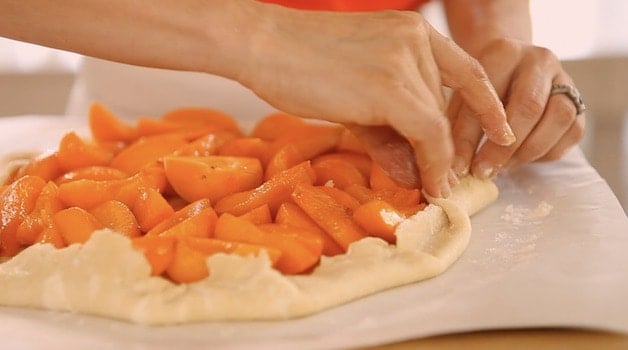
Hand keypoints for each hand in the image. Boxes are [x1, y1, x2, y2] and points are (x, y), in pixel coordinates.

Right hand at [239, 5, 513, 196]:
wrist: (261, 45)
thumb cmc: (298, 64)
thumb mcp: (353, 95)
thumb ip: (386, 130)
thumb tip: (414, 173)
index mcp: (412, 31)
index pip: (466, 69)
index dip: (486, 105)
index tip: (500, 132)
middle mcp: (417, 40)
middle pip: (445, 106)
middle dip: (444, 149)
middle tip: (441, 181)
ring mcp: (405, 61)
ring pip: (438, 124)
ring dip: (436, 162)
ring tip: (430, 188)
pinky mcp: (391, 87)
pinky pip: (428, 133)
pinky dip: (433, 164)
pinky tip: (431, 185)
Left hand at [449, 38, 585, 178]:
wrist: (510, 70)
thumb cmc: (479, 89)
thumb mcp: (461, 96)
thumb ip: (456, 124)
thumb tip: (454, 165)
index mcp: (504, 53)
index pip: (488, 96)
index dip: (471, 136)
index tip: (460, 166)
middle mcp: (539, 61)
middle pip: (529, 106)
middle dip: (503, 148)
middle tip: (483, 171)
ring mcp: (564, 79)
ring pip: (558, 117)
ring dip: (528, 150)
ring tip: (503, 167)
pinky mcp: (579, 102)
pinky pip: (572, 132)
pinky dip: (546, 152)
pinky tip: (522, 159)